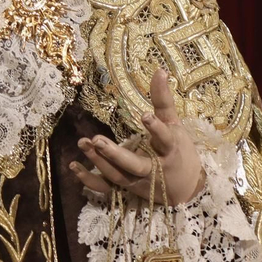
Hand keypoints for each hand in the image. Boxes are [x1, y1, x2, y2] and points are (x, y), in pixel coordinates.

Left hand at [71, 68, 205, 204]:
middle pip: (135, 165)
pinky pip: (107, 189)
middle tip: (97, 140)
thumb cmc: (180, 152)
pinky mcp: (128, 191)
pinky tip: (74, 166)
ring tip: (84, 142)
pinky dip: (90, 180)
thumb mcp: (175, 126)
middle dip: (116, 155)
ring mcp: (139, 183)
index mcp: (170, 151)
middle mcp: (154, 170)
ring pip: (118, 176)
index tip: (144, 115)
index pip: (164, 139)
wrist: (187, 189)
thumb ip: (163, 101)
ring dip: (99, 162)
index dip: (155, 128)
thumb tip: (159, 70)